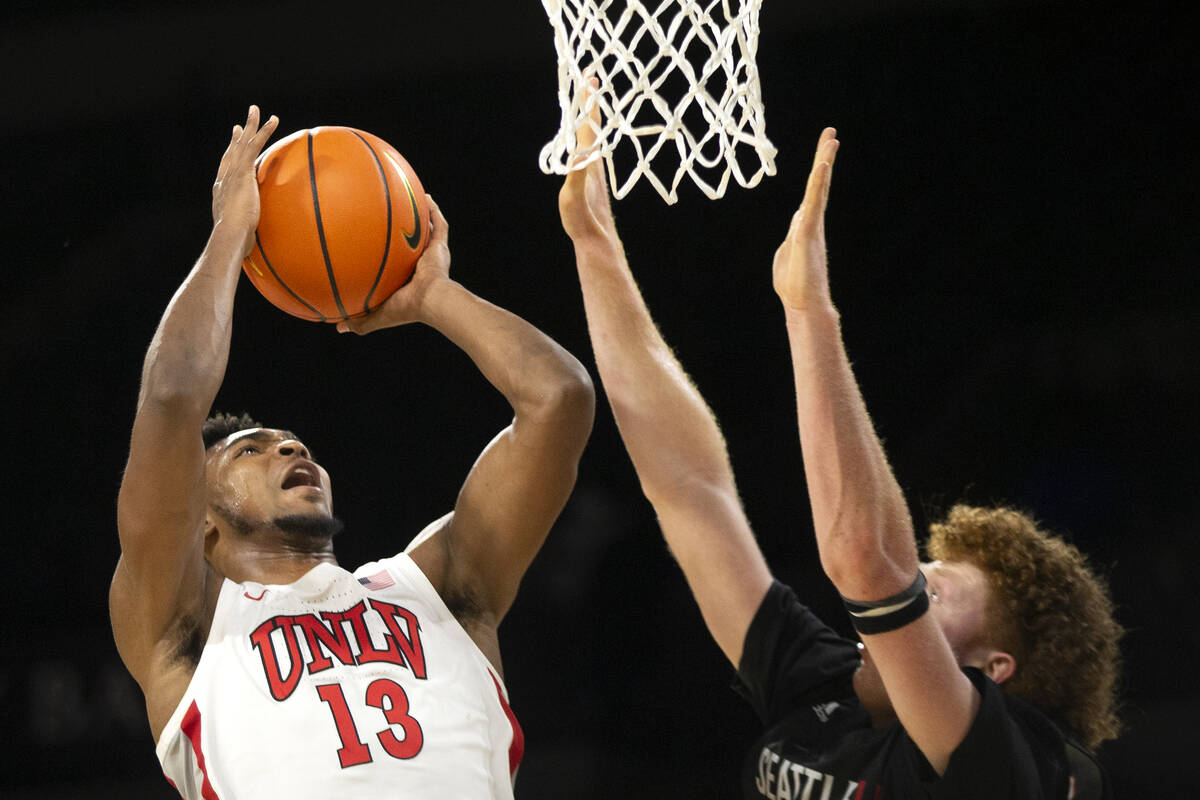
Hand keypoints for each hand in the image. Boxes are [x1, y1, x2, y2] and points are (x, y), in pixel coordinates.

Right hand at [211, 105, 278, 256]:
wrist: (230, 236)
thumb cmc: (235, 246)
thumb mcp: (243, 241)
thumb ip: (248, 242)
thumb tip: (254, 256)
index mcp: (222, 195)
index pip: (225, 174)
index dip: (229, 162)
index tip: (232, 153)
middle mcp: (224, 180)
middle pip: (230, 153)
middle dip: (236, 139)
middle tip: (239, 125)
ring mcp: (233, 173)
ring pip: (242, 143)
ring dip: (250, 126)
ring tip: (256, 110)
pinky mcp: (243, 170)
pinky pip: (256, 145)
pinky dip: (264, 131)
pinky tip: (273, 120)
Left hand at [337, 194, 449, 333]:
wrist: (430, 300)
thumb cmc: (405, 308)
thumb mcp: (377, 315)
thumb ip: (359, 321)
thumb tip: (337, 328)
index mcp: (409, 281)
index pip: (399, 268)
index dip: (393, 259)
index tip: (380, 249)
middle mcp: (422, 266)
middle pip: (414, 246)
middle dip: (407, 235)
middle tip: (396, 223)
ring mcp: (433, 255)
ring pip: (428, 232)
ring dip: (422, 219)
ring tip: (413, 202)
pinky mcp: (440, 246)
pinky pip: (438, 224)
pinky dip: (433, 210)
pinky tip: (426, 196)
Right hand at [558, 78, 616, 242]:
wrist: (597, 239)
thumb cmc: (584, 219)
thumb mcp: (574, 196)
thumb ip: (576, 175)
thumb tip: (577, 155)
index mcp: (589, 161)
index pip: (589, 124)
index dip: (589, 101)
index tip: (591, 77)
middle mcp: (594, 161)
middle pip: (592, 124)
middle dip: (590, 101)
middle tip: (591, 78)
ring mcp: (594, 170)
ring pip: (593, 136)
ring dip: (591, 116)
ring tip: (590, 101)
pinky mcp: (593, 179)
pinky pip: (590, 149)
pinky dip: (588, 136)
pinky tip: (588, 137)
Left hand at [773, 127, 838, 310]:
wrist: (803, 303)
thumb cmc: (794, 284)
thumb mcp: (788, 253)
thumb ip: (792, 236)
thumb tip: (797, 225)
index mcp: (805, 225)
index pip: (811, 192)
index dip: (816, 172)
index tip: (822, 152)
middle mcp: (811, 221)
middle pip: (818, 183)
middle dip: (824, 157)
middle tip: (831, 133)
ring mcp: (812, 225)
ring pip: (818, 188)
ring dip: (823, 163)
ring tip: (831, 140)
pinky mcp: (808, 231)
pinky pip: (814, 202)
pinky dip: (818, 183)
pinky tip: (822, 166)